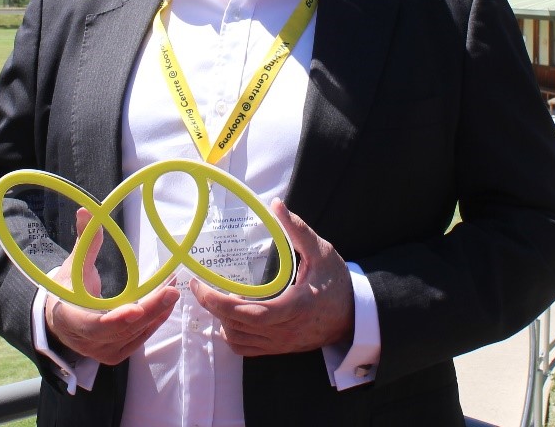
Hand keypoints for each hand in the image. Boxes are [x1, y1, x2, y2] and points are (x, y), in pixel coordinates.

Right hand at [44, 207, 178, 365]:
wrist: (60, 319)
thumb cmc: (67, 288)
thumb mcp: (73, 264)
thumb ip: (84, 240)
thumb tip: (86, 210)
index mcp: (70, 318)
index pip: (92, 324)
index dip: (114, 319)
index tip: (136, 308)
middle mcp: (85, 341)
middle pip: (121, 330)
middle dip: (148, 311)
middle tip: (171, 291)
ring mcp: (102, 352)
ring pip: (133, 335)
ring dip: (156, 313)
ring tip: (173, 290)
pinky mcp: (116, 354)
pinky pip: (139, 340)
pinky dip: (154, 322)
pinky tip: (167, 304)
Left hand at [189, 199, 353, 355]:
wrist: (355, 315)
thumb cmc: (337, 282)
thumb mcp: (321, 251)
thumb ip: (298, 230)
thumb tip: (276, 205)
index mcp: (296, 306)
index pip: (251, 313)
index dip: (221, 303)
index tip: (202, 285)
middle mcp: (286, 330)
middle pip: (238, 326)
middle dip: (213, 307)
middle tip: (199, 287)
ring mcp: (281, 343)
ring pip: (239, 340)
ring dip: (221, 320)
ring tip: (214, 297)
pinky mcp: (280, 349)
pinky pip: (247, 349)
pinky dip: (232, 335)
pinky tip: (229, 317)